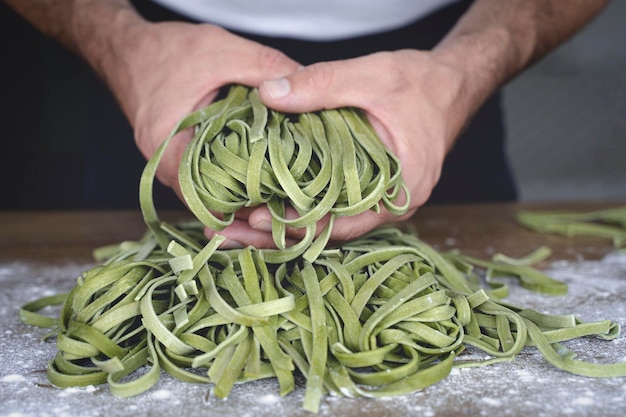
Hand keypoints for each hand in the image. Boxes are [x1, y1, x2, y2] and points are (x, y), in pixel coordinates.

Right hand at [98, 19, 300, 195]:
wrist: (126, 48)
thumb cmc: (166, 50)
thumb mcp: (222, 51)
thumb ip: (267, 68)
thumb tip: (308, 88)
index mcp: (169, 147)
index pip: (208, 199)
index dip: (245, 206)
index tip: (279, 204)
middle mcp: (164, 166)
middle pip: (211, 203)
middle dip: (248, 206)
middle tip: (286, 206)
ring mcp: (168, 164)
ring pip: (208, 194)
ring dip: (239, 194)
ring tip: (278, 195)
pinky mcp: (176, 158)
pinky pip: (204, 179)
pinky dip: (228, 180)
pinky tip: (256, 174)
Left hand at [208, 49, 481, 247]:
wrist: (452, 84)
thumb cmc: (422, 83)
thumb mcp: (372, 76)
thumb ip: (320, 84)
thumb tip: (268, 94)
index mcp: (399, 188)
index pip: (343, 222)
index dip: (298, 224)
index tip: (257, 218)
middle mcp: (391, 204)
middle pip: (330, 231)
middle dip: (280, 233)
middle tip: (231, 230)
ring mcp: (382, 200)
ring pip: (329, 223)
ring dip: (287, 223)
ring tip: (239, 224)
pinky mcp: (371, 190)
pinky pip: (334, 207)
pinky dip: (302, 207)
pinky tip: (269, 204)